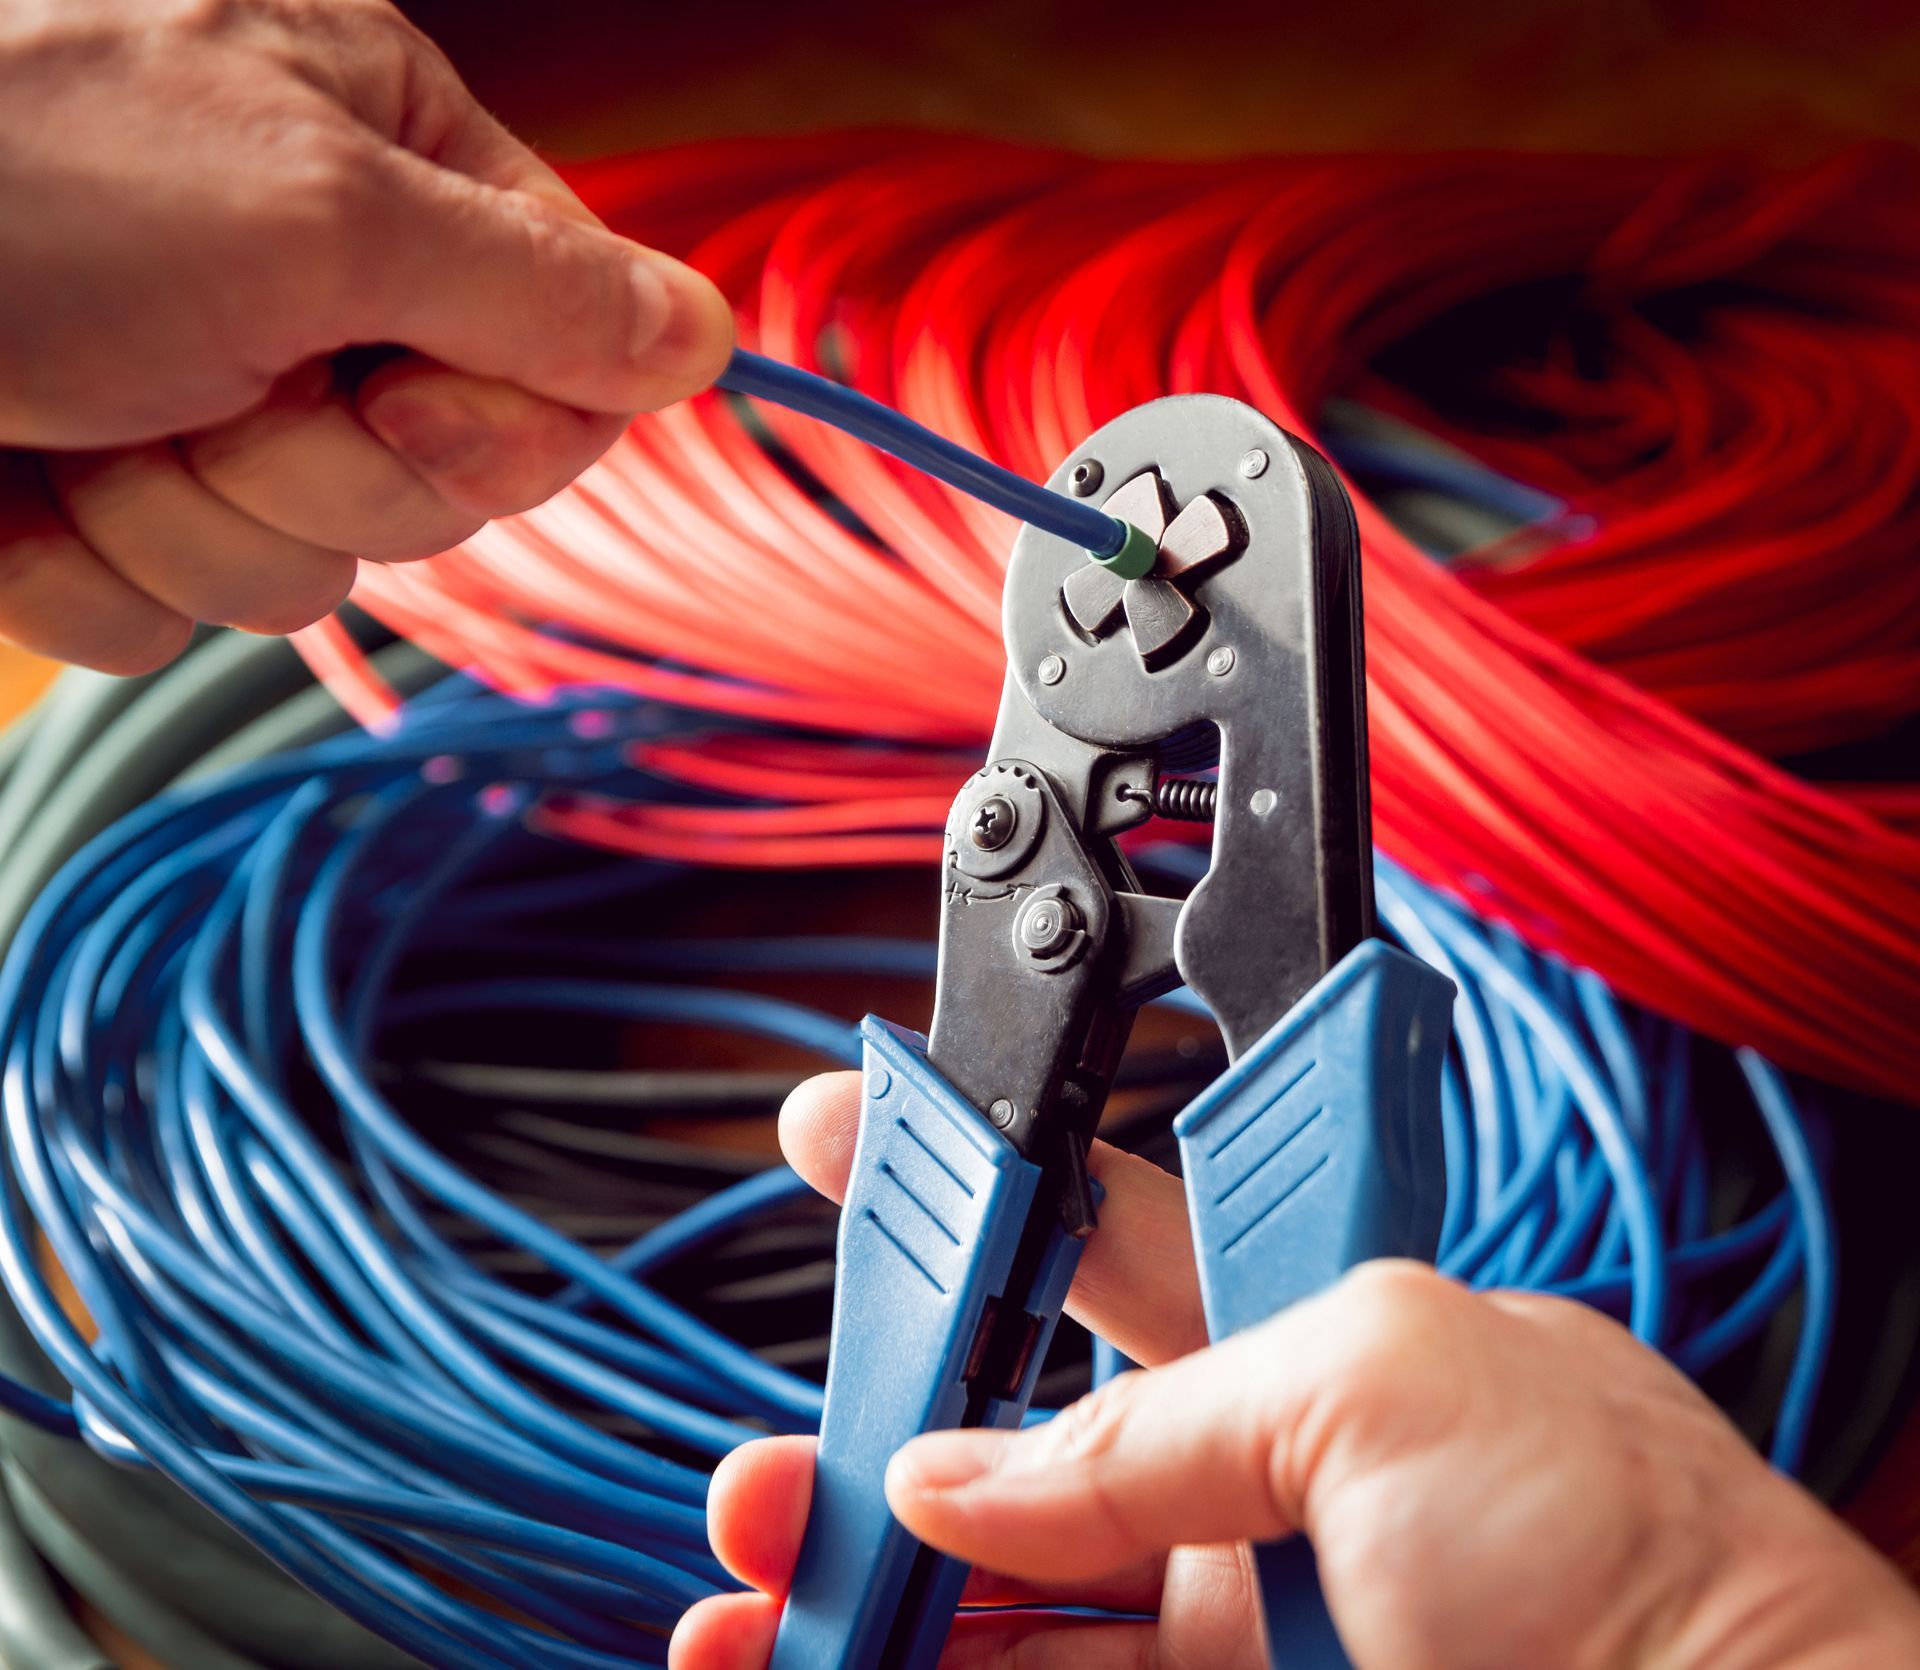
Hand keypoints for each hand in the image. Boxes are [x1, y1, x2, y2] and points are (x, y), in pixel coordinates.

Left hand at [0, 0, 730, 671]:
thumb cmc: (6, 169)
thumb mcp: (311, 211)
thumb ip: (536, 288)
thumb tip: (711, 341)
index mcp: (389, 163)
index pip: (569, 357)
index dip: (502, 424)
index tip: (387, 396)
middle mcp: (314, 284)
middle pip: (449, 480)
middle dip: (320, 475)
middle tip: (199, 389)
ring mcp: (206, 396)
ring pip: (312, 569)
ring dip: (192, 526)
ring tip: (80, 418)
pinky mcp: (102, 495)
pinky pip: (174, 612)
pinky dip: (91, 571)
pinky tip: (16, 482)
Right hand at [673, 1071, 1919, 1668]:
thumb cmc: (1636, 1555)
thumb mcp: (1385, 1378)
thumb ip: (1152, 1419)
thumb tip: (960, 1476)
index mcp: (1300, 1345)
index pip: (1093, 1240)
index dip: (967, 1191)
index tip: (847, 1139)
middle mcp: (1252, 1493)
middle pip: (1009, 1460)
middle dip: (868, 1446)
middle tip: (771, 1471)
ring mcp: (1229, 1637)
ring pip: (996, 1613)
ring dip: (857, 1597)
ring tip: (746, 1603)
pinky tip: (815, 1668)